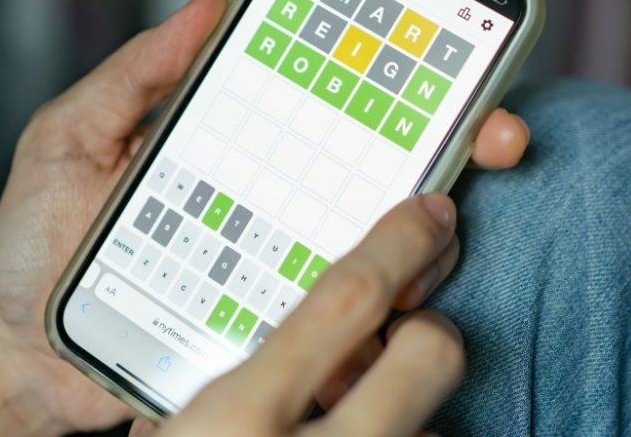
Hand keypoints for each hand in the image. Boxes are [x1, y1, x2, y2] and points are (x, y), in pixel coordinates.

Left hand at [0, 0, 527, 432]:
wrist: (23, 352)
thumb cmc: (39, 245)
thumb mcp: (69, 139)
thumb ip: (134, 76)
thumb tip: (210, 5)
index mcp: (238, 142)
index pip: (329, 87)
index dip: (397, 49)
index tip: (450, 16)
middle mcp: (276, 200)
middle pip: (387, 160)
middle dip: (460, 134)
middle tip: (492, 127)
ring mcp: (284, 265)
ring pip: (389, 242)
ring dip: (432, 231)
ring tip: (434, 221)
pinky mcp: (279, 331)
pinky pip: (352, 323)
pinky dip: (387, 317)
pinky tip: (399, 304)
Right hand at [137, 194, 462, 436]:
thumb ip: (193, 391)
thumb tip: (222, 352)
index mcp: (244, 417)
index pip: (348, 299)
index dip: (398, 243)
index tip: (426, 214)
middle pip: (432, 352)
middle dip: (427, 333)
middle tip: (393, 343)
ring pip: (437, 425)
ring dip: (409, 412)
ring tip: (362, 415)